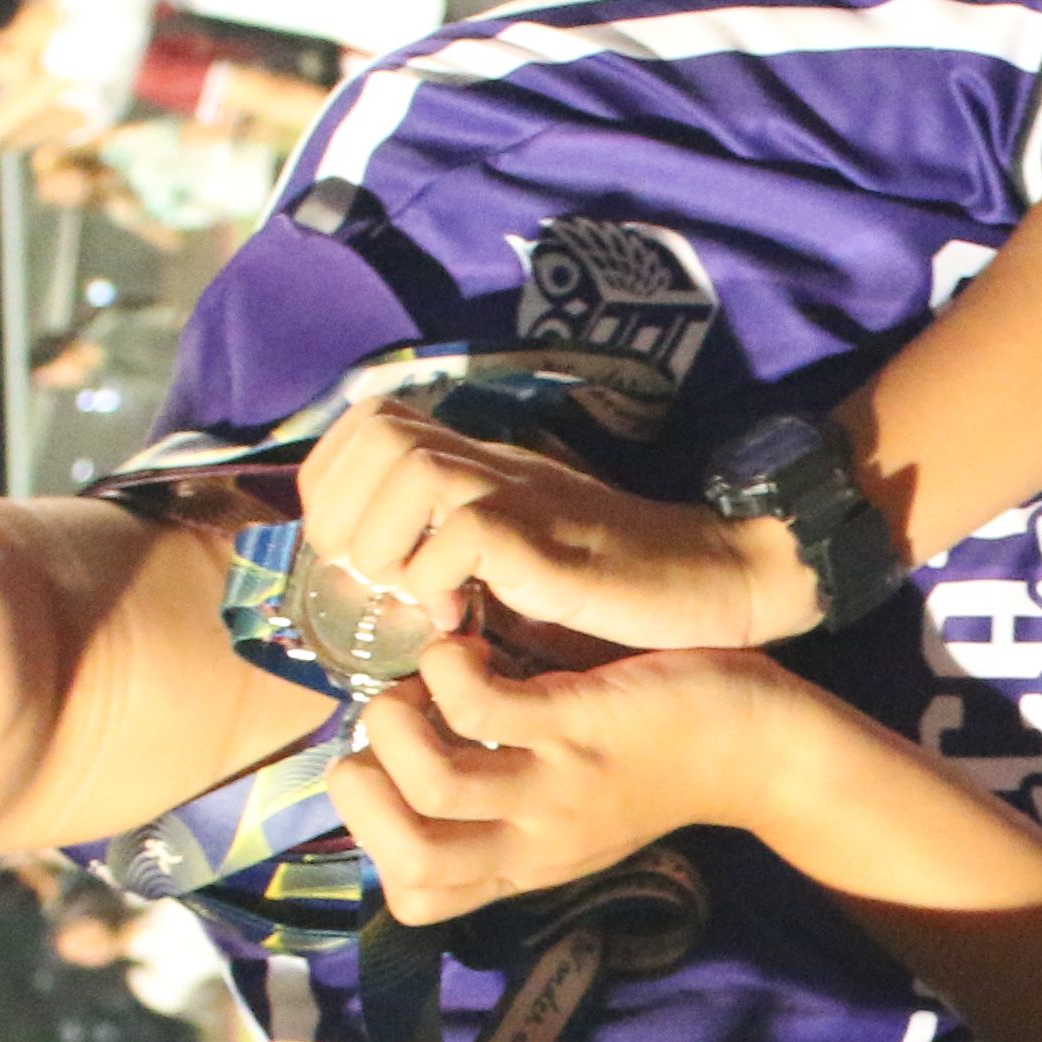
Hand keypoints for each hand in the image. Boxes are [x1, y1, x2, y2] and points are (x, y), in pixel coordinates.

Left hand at [295, 395, 817, 657]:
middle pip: (376, 428)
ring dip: (384, 543)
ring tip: (411, 594)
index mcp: (475, 460)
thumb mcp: (512, 558)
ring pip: (408, 468)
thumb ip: (449, 551)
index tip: (350, 551)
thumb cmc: (611, 586)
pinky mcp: (543, 535)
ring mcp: (518, 491)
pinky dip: (436, 580)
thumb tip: (367, 581)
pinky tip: (459, 617)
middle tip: (373, 576)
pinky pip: (459, 531)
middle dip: (344, 511)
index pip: (367, 423)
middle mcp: (489, 460)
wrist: (709, 579)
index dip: (332, 483)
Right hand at [330, 634, 797, 924]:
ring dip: (396, 720)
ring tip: (426, 680)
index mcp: (522, 863)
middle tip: (396, 725)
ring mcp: (558, 787)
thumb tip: (406, 774)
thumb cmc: (658, 765)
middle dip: (361, 786)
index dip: (373, 840)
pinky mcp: (584, 727)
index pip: (414, 899)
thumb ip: (499, 810)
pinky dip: (447, 668)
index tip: (393, 776)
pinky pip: (480, 707)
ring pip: (431, 784)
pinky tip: (469, 646)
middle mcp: (533, 840)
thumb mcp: (570, 815)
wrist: (761, 748)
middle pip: (408, 862)